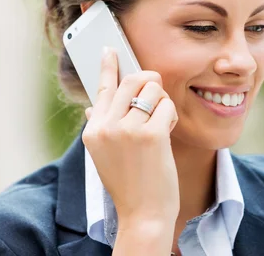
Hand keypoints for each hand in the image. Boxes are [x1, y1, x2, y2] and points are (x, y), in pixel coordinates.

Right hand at [82, 47, 179, 229]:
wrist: (143, 214)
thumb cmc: (130, 183)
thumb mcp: (106, 155)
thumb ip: (101, 127)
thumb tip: (92, 105)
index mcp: (93, 130)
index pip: (102, 89)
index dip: (108, 66)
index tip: (110, 50)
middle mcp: (106, 127)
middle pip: (132, 80)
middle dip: (150, 82)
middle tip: (157, 94)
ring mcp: (127, 130)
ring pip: (153, 90)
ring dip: (162, 103)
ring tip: (161, 124)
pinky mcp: (150, 135)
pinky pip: (167, 106)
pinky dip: (171, 116)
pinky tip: (167, 132)